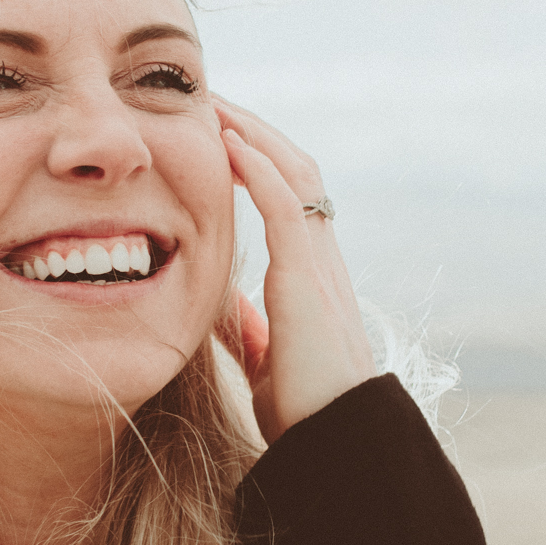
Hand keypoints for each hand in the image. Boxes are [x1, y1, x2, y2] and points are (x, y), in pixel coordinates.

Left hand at [213, 98, 376, 442]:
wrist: (333, 444)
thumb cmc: (305, 410)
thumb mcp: (266, 357)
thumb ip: (251, 326)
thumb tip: (227, 306)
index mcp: (310, 273)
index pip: (287, 195)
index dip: (257, 158)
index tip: (218, 133)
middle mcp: (321, 258)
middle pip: (295, 169)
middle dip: (255, 130)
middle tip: (212, 100)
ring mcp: (319, 265)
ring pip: (296, 175)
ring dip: (255, 134)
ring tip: (216, 105)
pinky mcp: (308, 280)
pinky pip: (287, 209)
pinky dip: (259, 171)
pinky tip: (232, 146)